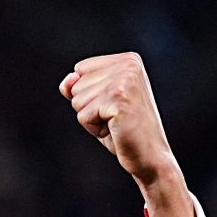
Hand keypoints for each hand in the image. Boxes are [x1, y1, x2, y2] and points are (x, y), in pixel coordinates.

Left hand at [60, 54, 195, 216]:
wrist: (150, 156)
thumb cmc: (123, 130)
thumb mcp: (96, 103)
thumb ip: (77, 87)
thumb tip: (67, 80)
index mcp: (128, 60)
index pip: (80, 69)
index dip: (88, 93)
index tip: (113, 105)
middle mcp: (128, 64)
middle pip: (77, 85)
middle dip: (89, 107)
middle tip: (115, 118)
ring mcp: (124, 80)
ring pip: (77, 100)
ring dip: (91, 119)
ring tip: (115, 123)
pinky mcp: (118, 99)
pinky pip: (83, 115)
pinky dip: (94, 129)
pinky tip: (115, 130)